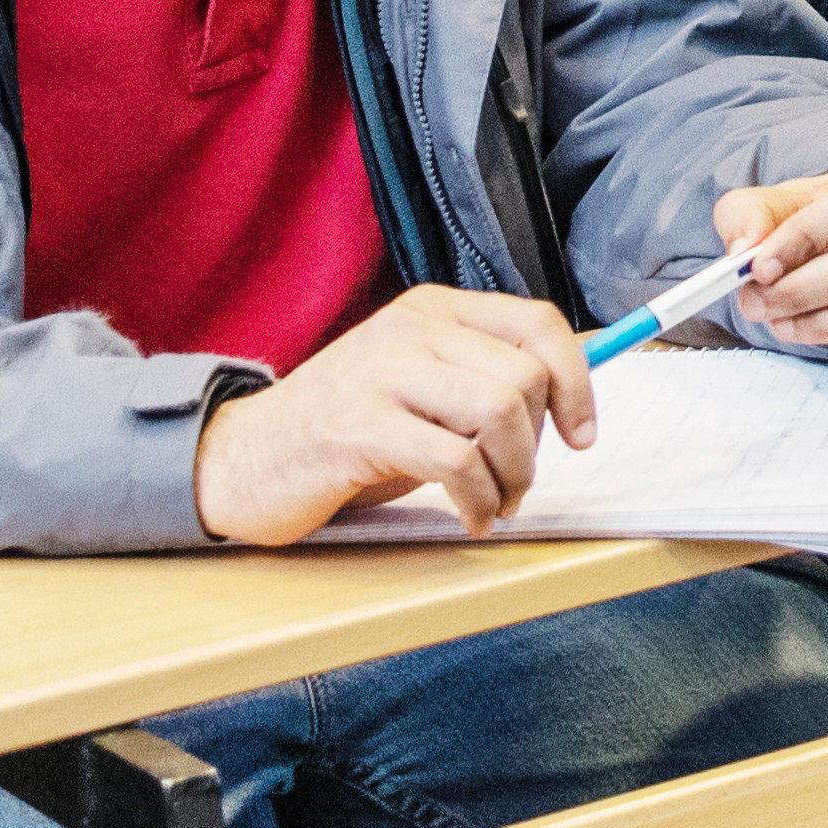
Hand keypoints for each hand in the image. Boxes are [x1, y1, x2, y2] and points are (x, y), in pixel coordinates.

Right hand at [190, 284, 602, 542]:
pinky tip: (471, 517)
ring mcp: (383, 373)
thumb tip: (570, 396)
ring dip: (514, 474)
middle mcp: (411, 329)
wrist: (245, 459)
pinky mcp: (361, 425)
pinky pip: (457, 462)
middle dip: (538, 444)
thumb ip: (483, 380)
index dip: (577, 381)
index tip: (581, 434)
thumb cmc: (345, 432)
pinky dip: (480, 500)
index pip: (538, 323)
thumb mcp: (421, 389)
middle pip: (525, 375)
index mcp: (432, 311)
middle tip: (516, 484)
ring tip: (495, 503)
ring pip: (499, 411)